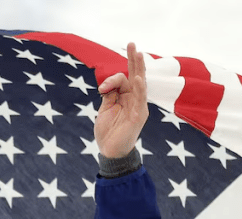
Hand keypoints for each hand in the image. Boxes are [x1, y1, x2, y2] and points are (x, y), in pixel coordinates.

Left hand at [95, 42, 148, 158]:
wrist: (110, 152)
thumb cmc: (108, 132)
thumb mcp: (105, 109)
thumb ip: (109, 94)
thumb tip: (109, 83)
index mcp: (126, 97)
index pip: (123, 79)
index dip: (112, 79)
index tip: (101, 89)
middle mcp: (134, 100)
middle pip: (135, 75)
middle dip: (133, 59)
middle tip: (131, 43)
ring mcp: (138, 107)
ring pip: (140, 84)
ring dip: (139, 68)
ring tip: (138, 54)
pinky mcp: (138, 116)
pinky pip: (140, 100)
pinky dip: (139, 89)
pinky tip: (137, 78)